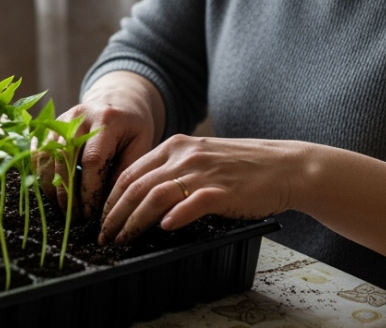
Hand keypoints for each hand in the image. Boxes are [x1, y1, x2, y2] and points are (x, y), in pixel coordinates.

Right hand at [39, 71, 164, 217]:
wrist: (119, 99)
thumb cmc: (133, 127)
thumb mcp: (141, 145)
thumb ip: (125, 170)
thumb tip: (105, 203)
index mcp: (106, 119)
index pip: (92, 159)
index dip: (88, 190)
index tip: (90, 213)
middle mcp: (79, 115)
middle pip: (64, 158)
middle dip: (67, 193)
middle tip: (74, 217)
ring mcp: (61, 119)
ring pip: (47, 156)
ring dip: (51, 186)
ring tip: (63, 209)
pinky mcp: (51, 125)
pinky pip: (40, 152)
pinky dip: (43, 174)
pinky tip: (52, 192)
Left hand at [98, 135, 296, 244]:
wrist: (285, 166)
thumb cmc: (243, 167)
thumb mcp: (201, 158)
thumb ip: (172, 170)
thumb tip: (141, 196)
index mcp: (176, 146)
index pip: (130, 171)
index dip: (110, 198)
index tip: (101, 219)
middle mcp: (185, 155)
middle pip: (136, 185)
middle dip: (114, 214)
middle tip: (103, 236)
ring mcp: (203, 172)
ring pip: (155, 196)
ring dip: (134, 221)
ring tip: (122, 239)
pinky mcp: (223, 190)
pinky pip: (192, 203)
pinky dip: (175, 215)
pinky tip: (164, 228)